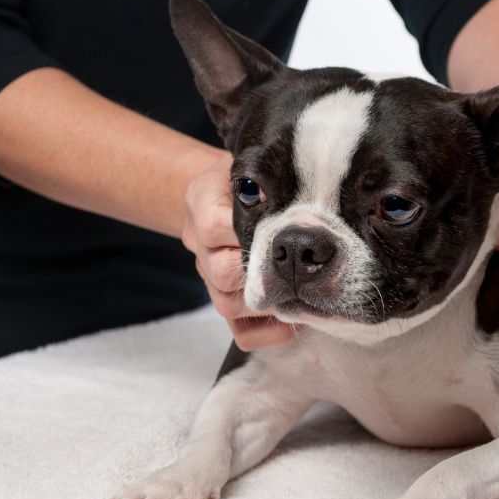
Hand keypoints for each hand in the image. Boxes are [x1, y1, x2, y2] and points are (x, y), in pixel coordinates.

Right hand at [181, 150, 294, 349]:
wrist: (226, 194)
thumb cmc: (247, 179)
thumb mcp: (245, 165)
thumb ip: (259, 174)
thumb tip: (285, 185)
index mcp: (201, 205)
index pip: (212, 227)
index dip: (244, 231)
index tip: (276, 228)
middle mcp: (201, 246)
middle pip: (222, 272)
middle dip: (259, 269)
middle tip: (294, 263)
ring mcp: (211, 279)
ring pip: (228, 304)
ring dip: (264, 303)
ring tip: (297, 292)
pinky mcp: (228, 304)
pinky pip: (242, 333)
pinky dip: (268, 332)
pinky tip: (292, 320)